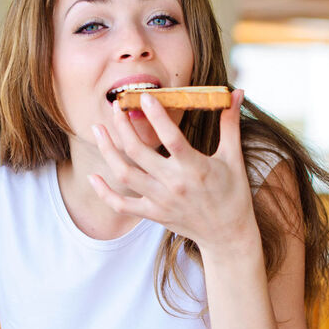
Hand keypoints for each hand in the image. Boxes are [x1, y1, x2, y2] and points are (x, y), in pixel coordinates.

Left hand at [88, 89, 259, 255]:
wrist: (228, 236)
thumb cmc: (233, 194)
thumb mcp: (233, 158)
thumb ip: (230, 123)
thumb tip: (236, 92)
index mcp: (196, 168)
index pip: (172, 138)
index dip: (156, 116)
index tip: (144, 96)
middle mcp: (174, 184)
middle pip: (139, 151)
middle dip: (123, 126)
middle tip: (117, 106)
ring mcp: (160, 200)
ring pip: (124, 174)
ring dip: (108, 150)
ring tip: (98, 129)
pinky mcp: (152, 214)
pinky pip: (121, 205)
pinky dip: (104, 193)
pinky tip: (92, 177)